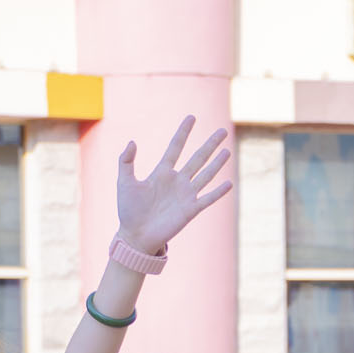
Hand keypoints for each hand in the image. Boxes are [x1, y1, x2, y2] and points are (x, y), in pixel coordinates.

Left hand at [116, 116, 233, 254]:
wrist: (136, 236)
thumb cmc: (128, 210)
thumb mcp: (124, 182)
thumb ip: (126, 161)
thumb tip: (132, 141)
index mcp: (162, 172)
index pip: (176, 147)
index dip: (183, 132)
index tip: (191, 117)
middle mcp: (177, 181)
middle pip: (197, 158)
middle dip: (210, 144)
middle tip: (222, 131)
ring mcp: (185, 195)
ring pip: (205, 175)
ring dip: (217, 164)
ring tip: (227, 151)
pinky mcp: (190, 210)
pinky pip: (207, 199)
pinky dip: (218, 192)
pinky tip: (228, 183)